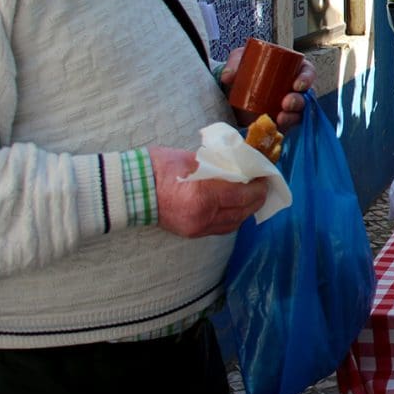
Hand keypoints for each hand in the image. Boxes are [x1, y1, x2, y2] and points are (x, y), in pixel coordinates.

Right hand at [149, 146, 268, 237]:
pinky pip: (221, 228)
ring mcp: (196, 229)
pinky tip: (234, 206)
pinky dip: (232, 217)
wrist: (129, 188)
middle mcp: (203, 218)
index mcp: (204, 197)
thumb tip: (242, 165)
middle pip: (242, 212)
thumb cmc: (158, 167)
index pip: (244, 196)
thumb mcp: (193, 159)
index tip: (265, 176)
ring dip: (246, 210)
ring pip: (234, 224)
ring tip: (251, 195)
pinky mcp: (191, 233)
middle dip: (257, 199)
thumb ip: (220, 166)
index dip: (259, 187)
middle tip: (262, 185)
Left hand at [220, 49, 314, 131]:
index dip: (307, 78)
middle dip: (299, 100)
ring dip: (294, 115)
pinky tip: (279, 125)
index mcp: (290, 69)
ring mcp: (289, 105)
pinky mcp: (282, 119)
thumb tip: (228, 76)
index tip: (297, 85)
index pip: (307, 71)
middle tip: (287, 103)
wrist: (232, 92)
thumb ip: (234, 63)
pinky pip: (290, 124)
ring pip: (300, 111)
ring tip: (281, 117)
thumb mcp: (240, 61)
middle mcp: (294, 87)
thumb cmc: (243, 72)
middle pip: (306, 93)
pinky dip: (286, 125)